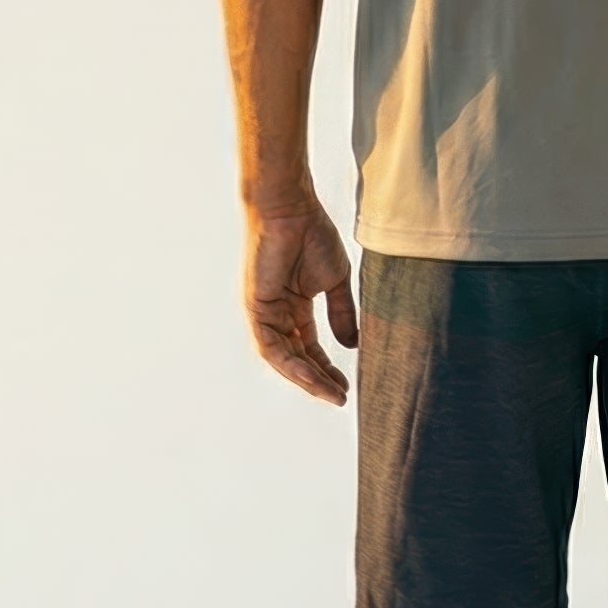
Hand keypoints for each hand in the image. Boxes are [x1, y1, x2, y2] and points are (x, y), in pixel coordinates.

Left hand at [243, 201, 358, 404]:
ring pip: (283, 359)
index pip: (309, 347)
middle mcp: (277, 314)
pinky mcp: (255, 309)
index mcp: (294, 307)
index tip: (346, 386)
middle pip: (297, 358)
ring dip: (306, 379)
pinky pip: (271, 347)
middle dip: (319, 380)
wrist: (292, 210)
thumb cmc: (312, 235)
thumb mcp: (334, 281)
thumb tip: (352, 345)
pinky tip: (310, 378)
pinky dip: (291, 365)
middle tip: (341, 397)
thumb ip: (342, 313)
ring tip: (331, 394)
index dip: (327, 368)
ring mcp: (264, 313)